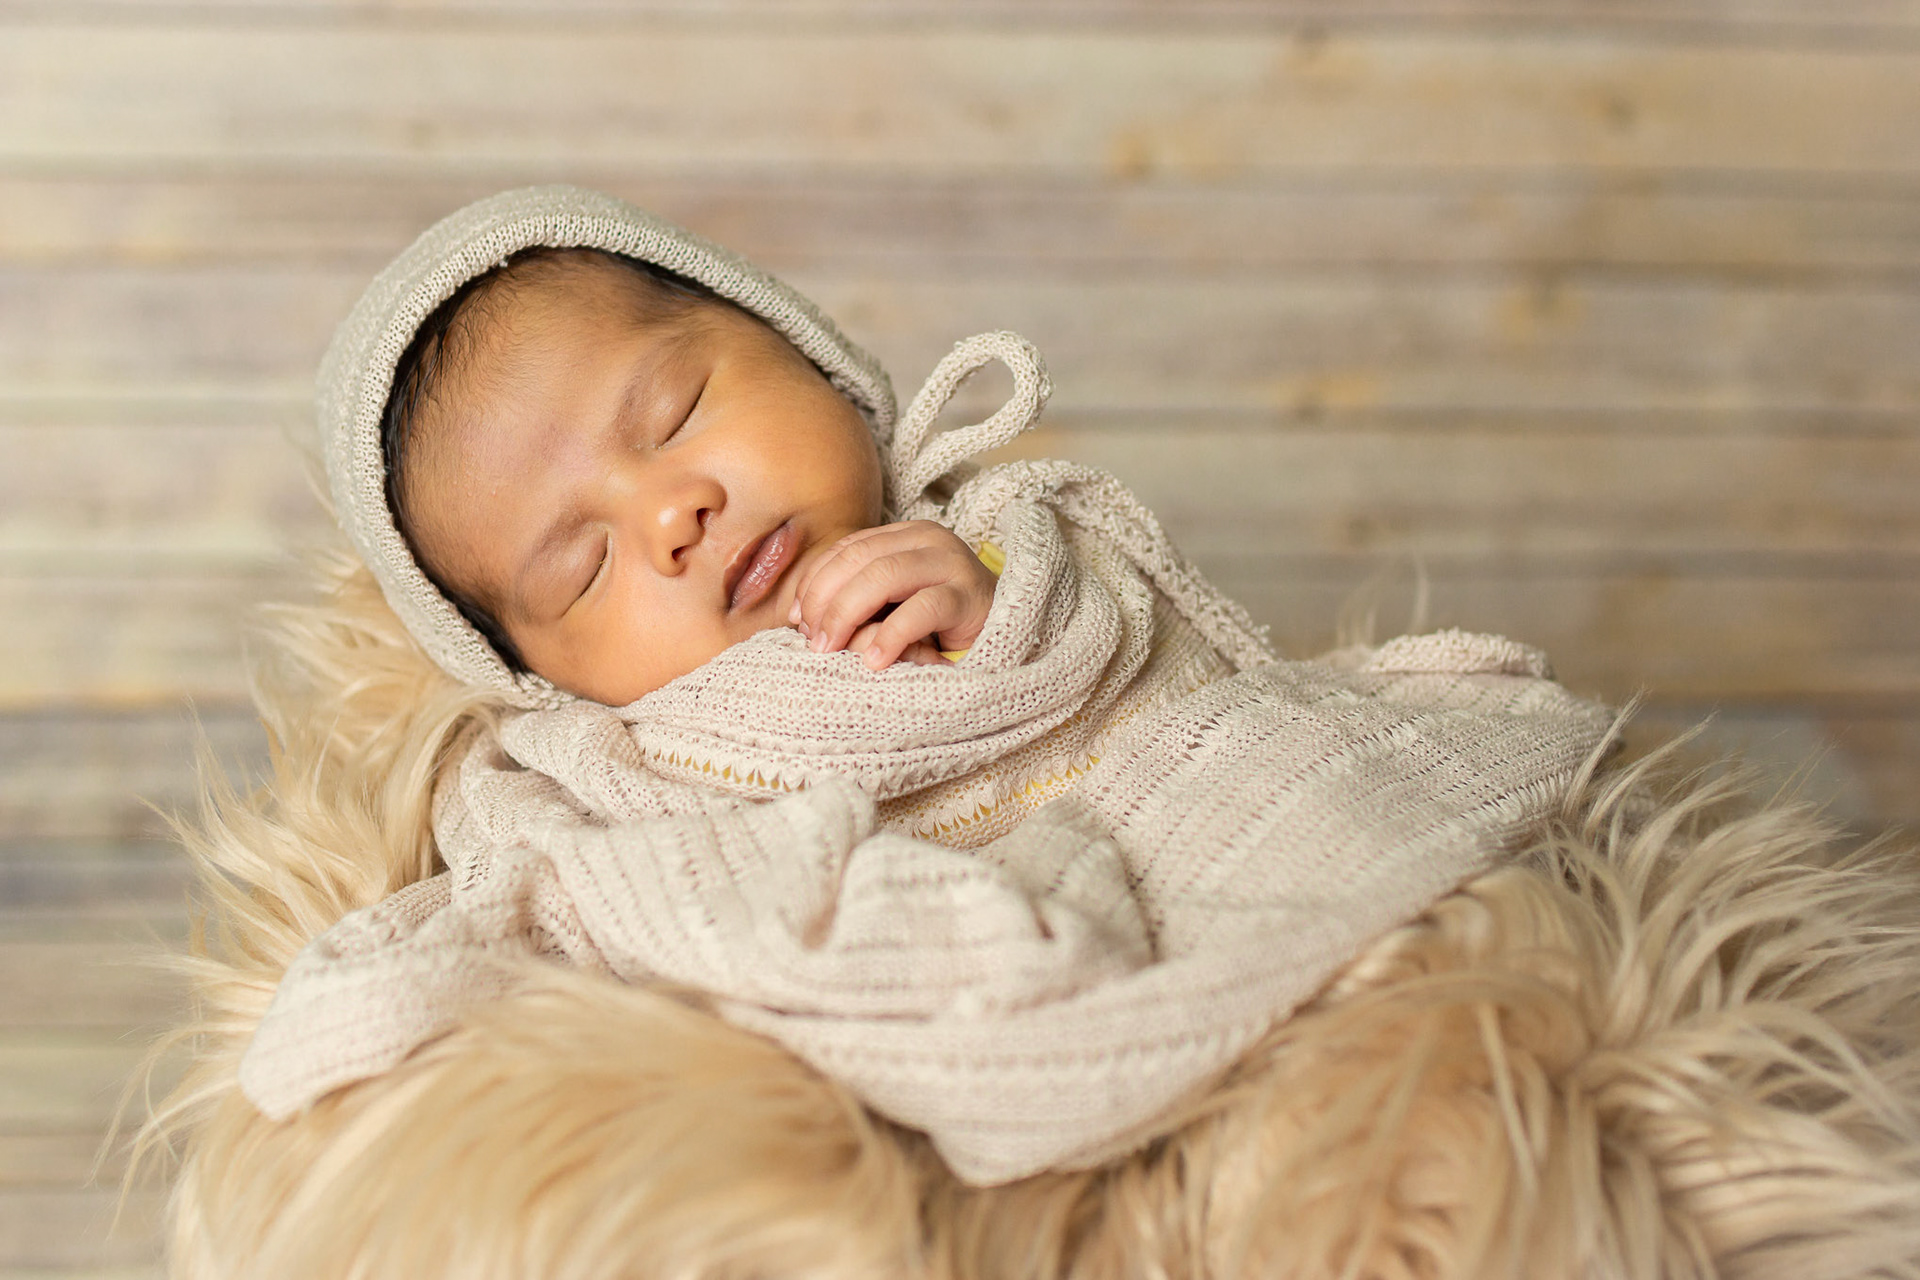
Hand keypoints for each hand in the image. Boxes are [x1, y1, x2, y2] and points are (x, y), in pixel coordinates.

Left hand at [787, 521, 997, 669]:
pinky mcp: (971, 596)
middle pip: (859, 559)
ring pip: (884, 576)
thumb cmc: (939, 630)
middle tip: (812, 639)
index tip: (796, 619)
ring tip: (831, 648)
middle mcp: (929, 540)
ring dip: (847, 613)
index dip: (815, 581)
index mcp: (905, 536)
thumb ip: (855, 603)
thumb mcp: (891, 609)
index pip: (846, 548)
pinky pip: (923, 609)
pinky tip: (873, 660)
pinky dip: (891, 635)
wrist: (1007, 641)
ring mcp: (953, 564)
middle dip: (825, 599)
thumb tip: (798, 617)